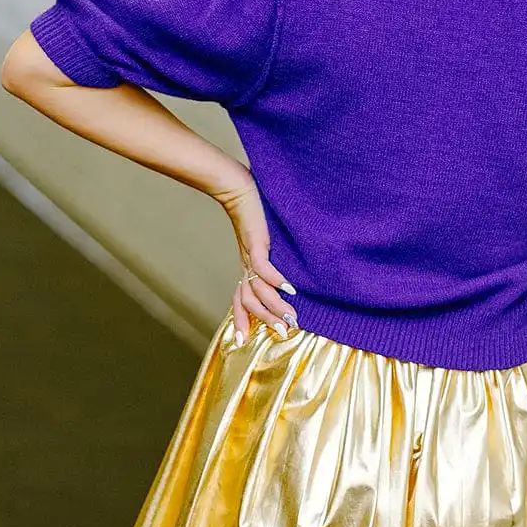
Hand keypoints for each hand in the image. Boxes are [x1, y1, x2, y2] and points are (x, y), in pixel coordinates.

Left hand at [212, 167, 297, 344]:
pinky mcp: (256, 242)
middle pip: (249, 301)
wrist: (236, 185)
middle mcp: (247, 264)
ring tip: (290, 318)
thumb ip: (271, 248)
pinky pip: (263, 268)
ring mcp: (250, 254)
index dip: (241, 320)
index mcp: (247, 265)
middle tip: (283, 333)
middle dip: (265, 319)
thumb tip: (288, 263)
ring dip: (273, 306)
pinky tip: (289, 288)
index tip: (242, 341)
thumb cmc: (253, 207)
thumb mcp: (264, 235)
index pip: (240, 299)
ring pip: (256, 290)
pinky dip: (275, 280)